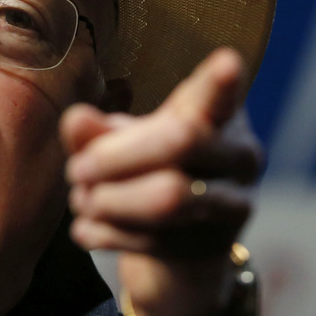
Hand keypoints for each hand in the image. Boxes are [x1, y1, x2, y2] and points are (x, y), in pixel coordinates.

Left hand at [61, 49, 261, 315]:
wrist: (177, 253)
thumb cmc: (149, 175)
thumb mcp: (121, 147)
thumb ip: (96, 132)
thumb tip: (75, 119)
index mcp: (219, 116)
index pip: (220, 94)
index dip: (221, 81)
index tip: (225, 62)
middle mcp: (240, 156)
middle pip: (182, 140)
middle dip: (115, 155)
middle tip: (76, 169)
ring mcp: (233, 205)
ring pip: (169, 196)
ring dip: (109, 200)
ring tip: (81, 200)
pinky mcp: (212, 248)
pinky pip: (155, 239)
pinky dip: (107, 234)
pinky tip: (85, 230)